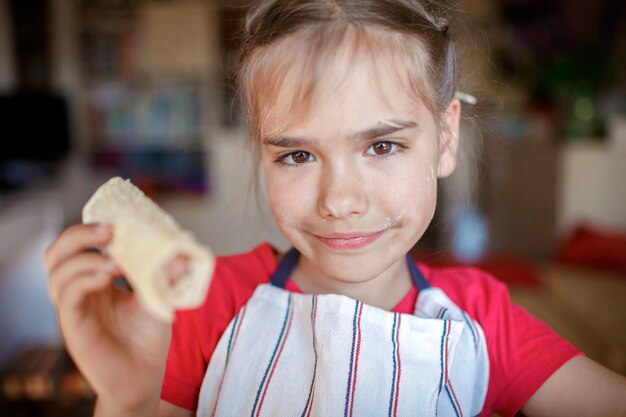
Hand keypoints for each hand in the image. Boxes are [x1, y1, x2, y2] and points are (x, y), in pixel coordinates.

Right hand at [46, 223, 170, 412]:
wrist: (144, 376)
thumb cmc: (147, 337)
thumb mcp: (159, 298)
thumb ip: (166, 275)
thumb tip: (183, 253)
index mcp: (95, 278)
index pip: (78, 244)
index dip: (91, 227)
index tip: (118, 218)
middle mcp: (79, 290)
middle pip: (58, 251)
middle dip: (79, 234)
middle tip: (109, 230)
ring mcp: (74, 307)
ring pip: (56, 271)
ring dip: (84, 257)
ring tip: (116, 262)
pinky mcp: (73, 326)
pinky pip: (66, 297)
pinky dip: (83, 280)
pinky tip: (105, 276)